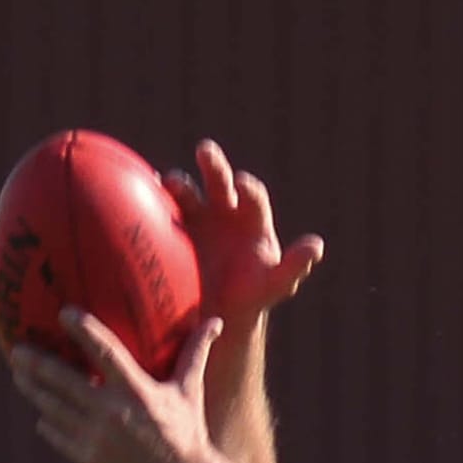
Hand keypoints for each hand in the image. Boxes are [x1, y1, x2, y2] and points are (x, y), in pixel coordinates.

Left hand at [10, 309, 219, 462]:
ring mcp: (98, 437)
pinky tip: (42, 417)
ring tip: (20, 375)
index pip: (104, 351)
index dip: (82, 330)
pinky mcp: (91, 459)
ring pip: (54, 407)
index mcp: (137, 391)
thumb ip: (196, 354)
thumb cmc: (188, 435)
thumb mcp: (190, 393)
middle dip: (36, 363)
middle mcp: (113, 412)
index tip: (63, 312)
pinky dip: (49, 425)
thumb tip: (216, 321)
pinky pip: (60, 436)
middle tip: (16, 348)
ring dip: (34, 390)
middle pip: (63, 380)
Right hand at [168, 138, 323, 330]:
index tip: (241, 184)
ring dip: (178, 183)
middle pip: (219, 180)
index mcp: (251, 219)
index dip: (247, 187)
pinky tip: (145, 198)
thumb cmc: (251, 296)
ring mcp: (197, 217)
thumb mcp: (273, 286)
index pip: (252, 194)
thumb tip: (317, 246)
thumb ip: (293, 267)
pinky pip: (162, 211)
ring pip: (187, 191)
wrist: (217, 311)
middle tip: (205, 152)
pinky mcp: (173, 228)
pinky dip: (154, 203)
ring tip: (168, 182)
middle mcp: (224, 210)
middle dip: (213, 165)